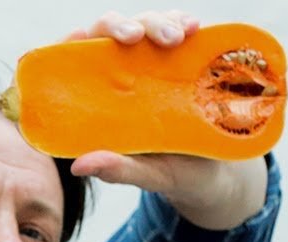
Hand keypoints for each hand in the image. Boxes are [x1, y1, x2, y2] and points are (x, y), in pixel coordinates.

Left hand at [62, 10, 267, 228]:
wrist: (216, 171)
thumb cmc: (171, 170)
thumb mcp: (146, 174)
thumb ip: (116, 169)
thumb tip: (78, 167)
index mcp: (104, 101)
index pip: (77, 62)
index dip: (71, 43)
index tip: (78, 35)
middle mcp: (124, 76)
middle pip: (109, 35)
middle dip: (119, 26)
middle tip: (135, 37)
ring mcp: (154, 63)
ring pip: (145, 25)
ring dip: (157, 23)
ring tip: (176, 37)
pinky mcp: (184, 57)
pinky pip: (179, 28)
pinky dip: (183, 22)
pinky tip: (193, 27)